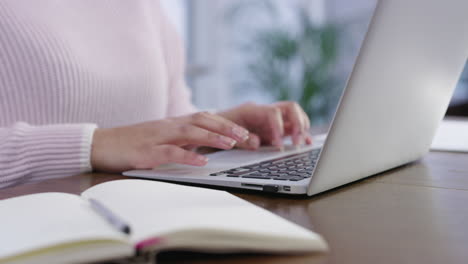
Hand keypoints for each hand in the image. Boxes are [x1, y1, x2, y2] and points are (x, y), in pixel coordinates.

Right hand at [90, 112, 249, 171]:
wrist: (100, 144)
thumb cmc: (131, 143)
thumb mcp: (159, 138)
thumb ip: (180, 139)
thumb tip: (203, 145)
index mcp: (171, 123)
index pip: (203, 118)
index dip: (225, 123)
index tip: (243, 131)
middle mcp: (167, 126)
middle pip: (202, 121)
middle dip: (226, 127)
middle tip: (246, 136)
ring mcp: (156, 138)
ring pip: (189, 133)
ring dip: (212, 137)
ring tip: (231, 144)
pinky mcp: (145, 152)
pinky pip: (169, 152)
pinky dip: (188, 156)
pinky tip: (202, 161)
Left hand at [218, 101, 311, 148]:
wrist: (212, 128)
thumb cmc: (216, 130)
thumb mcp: (223, 134)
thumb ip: (241, 139)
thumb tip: (257, 143)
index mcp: (252, 110)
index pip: (273, 112)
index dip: (278, 127)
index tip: (278, 144)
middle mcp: (265, 112)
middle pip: (290, 108)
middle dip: (298, 124)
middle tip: (298, 142)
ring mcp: (272, 120)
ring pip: (295, 115)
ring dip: (302, 127)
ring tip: (302, 143)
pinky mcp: (275, 129)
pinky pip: (293, 127)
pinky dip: (301, 133)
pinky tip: (306, 143)